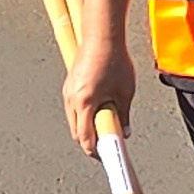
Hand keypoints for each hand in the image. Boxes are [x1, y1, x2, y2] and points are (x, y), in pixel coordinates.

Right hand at [64, 27, 135, 154]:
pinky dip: (84, 115)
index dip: (95, 151)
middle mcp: (72, 99)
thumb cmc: (114, 60)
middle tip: (108, 144)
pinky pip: (74, 108)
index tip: (105, 158)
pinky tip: (99, 111)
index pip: (85, 138)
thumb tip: (125, 131)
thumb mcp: (125, 91)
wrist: (101, 36)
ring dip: (87, 127)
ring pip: (74, 120)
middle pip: (77, 132)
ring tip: (106, 127)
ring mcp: (68, 92)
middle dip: (90, 141)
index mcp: (85, 103)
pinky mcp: (69, 85)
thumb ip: (124, 115)